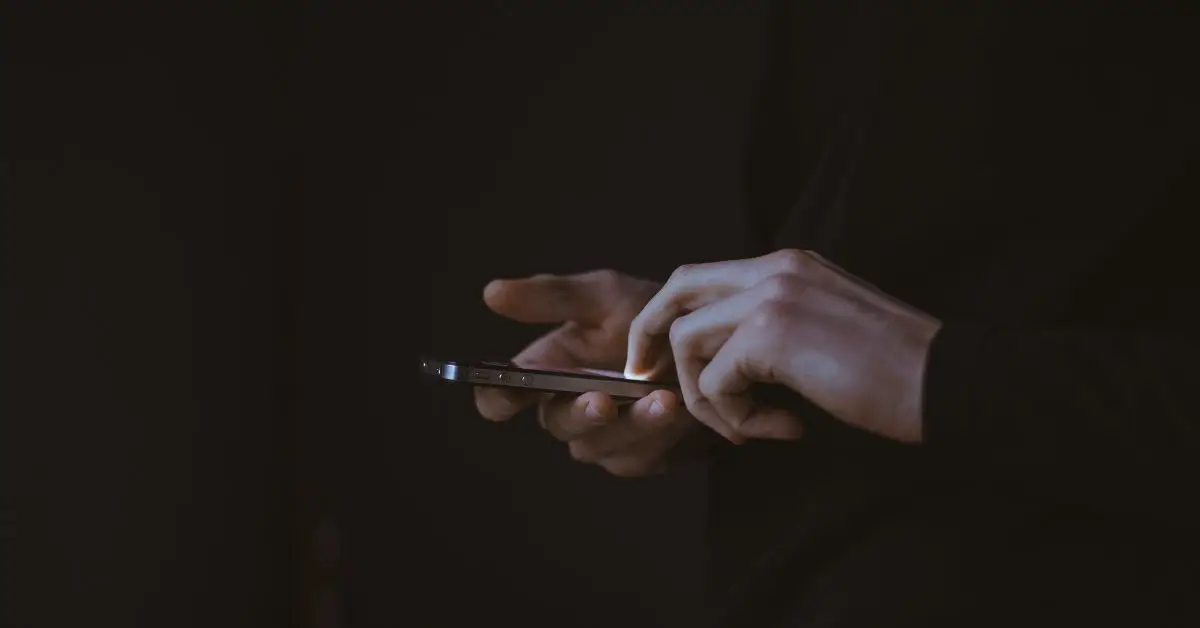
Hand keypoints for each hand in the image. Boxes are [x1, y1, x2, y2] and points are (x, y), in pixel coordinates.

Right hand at [474, 270, 713, 476]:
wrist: (711, 341)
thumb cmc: (648, 314)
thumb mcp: (604, 296)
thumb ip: (552, 297)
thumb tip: (491, 292)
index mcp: (546, 370)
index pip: (501, 396)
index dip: (498, 399)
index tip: (510, 394)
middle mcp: (567, 409)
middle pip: (556, 425)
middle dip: (580, 414)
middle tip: (603, 401)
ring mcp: (603, 438)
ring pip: (600, 446)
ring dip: (632, 425)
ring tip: (663, 399)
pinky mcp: (640, 456)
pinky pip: (640, 456)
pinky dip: (661, 435)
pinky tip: (682, 411)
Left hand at [624, 249, 941, 443]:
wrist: (946, 383)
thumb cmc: (896, 372)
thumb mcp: (825, 331)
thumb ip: (773, 330)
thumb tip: (721, 363)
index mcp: (789, 265)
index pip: (702, 277)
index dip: (669, 317)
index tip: (659, 359)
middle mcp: (775, 269)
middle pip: (677, 291)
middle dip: (650, 337)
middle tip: (647, 380)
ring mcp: (771, 295)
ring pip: (687, 342)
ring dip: (707, 398)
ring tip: (752, 426)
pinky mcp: (771, 333)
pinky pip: (716, 382)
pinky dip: (737, 419)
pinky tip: (783, 429)